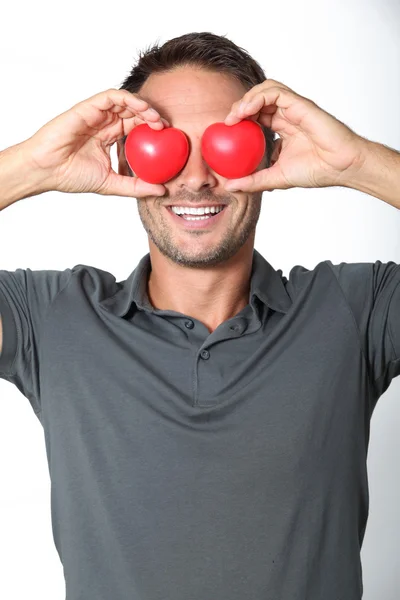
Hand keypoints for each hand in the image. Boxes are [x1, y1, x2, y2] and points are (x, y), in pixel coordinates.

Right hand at [23, 89, 168, 196]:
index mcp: (108, 137)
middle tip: (167, 127)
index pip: (135, 128)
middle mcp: (103, 123)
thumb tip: (162, 190)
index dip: (153, 129)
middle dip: (152, 117)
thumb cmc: (71, 176)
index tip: (168, 138)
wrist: (46, 170)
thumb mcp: (111, 184)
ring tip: (157, 119)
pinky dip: (129, 99)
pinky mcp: (87, 107)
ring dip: (144, 106)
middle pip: (133, 113)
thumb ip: (136, 186)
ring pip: (125, 101)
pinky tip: (142, 109)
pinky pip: (111, 96)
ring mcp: (95, 114)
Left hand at [223, 79, 365, 192]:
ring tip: (235, 116)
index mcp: (282, 129)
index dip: (239, 120)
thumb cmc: (316, 170)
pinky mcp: (300, 103)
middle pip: (257, 101)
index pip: (255, 117)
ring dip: (246, 99)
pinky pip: (275, 91)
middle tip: (227, 123)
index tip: (225, 133)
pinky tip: (246, 110)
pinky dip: (258, 97)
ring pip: (265, 90)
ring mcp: (293, 108)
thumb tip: (230, 187)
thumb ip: (253, 181)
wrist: (340, 167)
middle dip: (239, 108)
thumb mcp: (276, 178)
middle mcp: (287, 115)